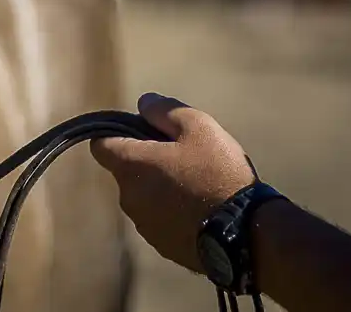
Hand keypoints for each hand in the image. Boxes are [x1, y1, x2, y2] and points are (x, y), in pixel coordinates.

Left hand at [90, 93, 256, 272]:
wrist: (250, 235)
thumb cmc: (220, 174)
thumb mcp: (198, 127)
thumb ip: (165, 110)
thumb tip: (144, 103)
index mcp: (130, 165)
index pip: (100, 144)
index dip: (118, 133)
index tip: (144, 132)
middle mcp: (129, 197)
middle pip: (127, 171)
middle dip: (148, 162)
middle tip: (184, 158)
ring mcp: (145, 226)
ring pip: (145, 198)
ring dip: (162, 189)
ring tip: (200, 186)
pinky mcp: (164, 247)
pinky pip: (162, 222)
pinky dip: (174, 214)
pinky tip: (204, 211)